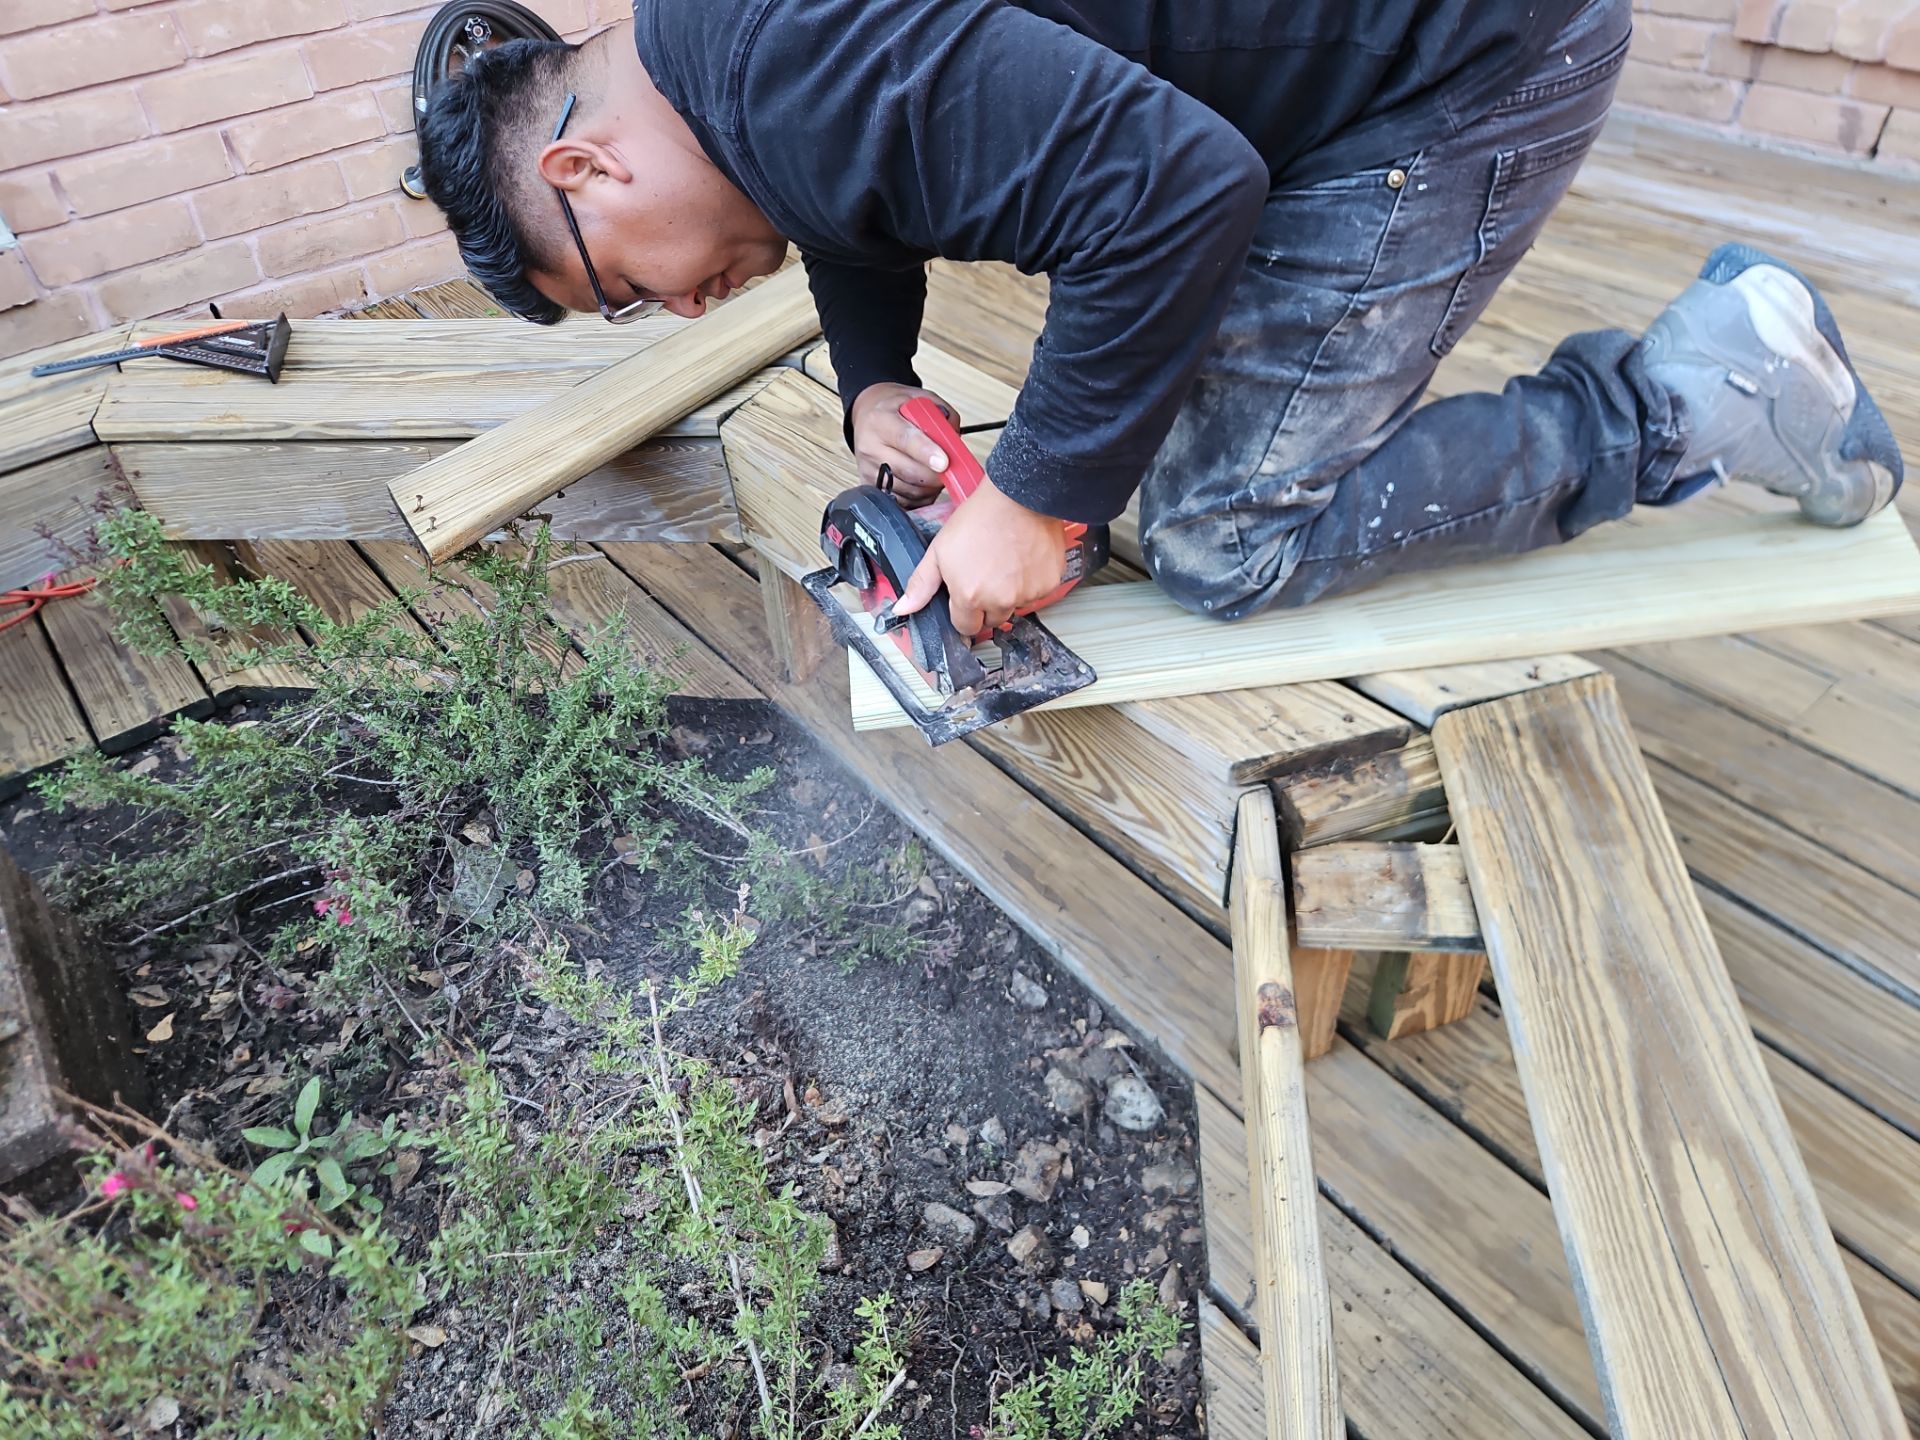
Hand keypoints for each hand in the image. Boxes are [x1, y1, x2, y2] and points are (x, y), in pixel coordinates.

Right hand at [850, 383, 961, 504]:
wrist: (868, 415)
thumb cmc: (897, 409)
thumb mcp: (921, 400)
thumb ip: (943, 417)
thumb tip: (956, 444)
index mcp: (882, 419)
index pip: (906, 439)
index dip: (926, 452)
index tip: (944, 463)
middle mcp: (870, 445)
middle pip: (909, 471)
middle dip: (936, 476)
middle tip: (949, 470)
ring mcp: (868, 468)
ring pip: (908, 490)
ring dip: (930, 488)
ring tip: (935, 474)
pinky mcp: (869, 485)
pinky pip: (902, 501)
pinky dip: (919, 498)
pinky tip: (923, 485)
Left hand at [893, 476, 1065, 637]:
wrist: (1019, 496)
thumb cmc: (981, 518)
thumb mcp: (940, 550)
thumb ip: (921, 584)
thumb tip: (903, 608)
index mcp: (970, 596)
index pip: (965, 626)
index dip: (963, 612)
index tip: (966, 597)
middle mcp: (1000, 601)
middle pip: (991, 620)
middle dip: (986, 605)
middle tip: (986, 574)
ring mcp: (1027, 594)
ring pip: (1015, 607)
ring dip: (1010, 593)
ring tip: (1005, 562)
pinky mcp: (1048, 584)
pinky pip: (1037, 593)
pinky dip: (1030, 582)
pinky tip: (1022, 559)